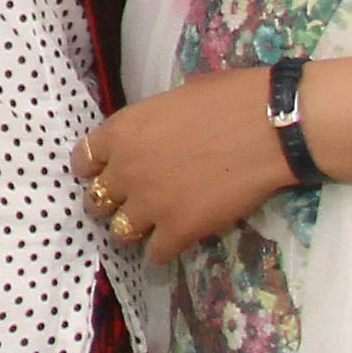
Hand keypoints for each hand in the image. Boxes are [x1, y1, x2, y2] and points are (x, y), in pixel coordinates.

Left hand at [75, 67, 287, 259]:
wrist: (268, 127)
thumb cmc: (229, 99)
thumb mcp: (174, 98)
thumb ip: (150, 124)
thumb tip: (154, 136)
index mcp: (123, 130)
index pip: (83, 159)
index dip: (93, 170)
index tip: (104, 174)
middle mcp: (126, 169)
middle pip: (96, 201)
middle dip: (112, 202)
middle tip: (132, 202)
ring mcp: (150, 203)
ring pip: (120, 232)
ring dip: (134, 229)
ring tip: (153, 224)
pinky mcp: (178, 229)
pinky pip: (155, 254)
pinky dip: (163, 251)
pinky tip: (176, 241)